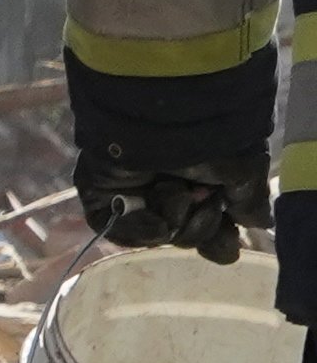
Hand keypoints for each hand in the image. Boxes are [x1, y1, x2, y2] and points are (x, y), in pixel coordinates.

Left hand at [78, 128, 258, 265]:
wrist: (169, 120)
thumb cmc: (212, 142)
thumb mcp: (244, 171)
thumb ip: (249, 201)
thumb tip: (260, 222)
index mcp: (203, 182)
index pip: (210, 228)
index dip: (219, 241)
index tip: (228, 238)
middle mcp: (169, 187)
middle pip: (184, 235)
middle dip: (199, 226)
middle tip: (202, 199)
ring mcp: (135, 192)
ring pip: (156, 234)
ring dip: (175, 219)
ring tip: (179, 192)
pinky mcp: (101, 195)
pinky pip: (116, 229)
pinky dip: (140, 231)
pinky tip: (158, 223)